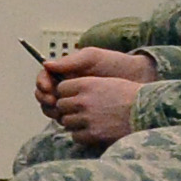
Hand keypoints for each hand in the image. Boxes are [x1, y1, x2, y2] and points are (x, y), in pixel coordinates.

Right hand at [34, 47, 149, 118]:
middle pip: (44, 97)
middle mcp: (67, 90)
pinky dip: (66, 122)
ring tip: (62, 111)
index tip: (48, 88)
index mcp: (65, 74)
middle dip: (44, 99)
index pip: (44, 79)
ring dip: (52, 111)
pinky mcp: (85, 118)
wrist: (139, 80)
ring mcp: (75, 104)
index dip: (42, 84)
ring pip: (53, 111)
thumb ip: (71, 61)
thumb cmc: (117, 64)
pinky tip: (74, 120)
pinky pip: (69, 122)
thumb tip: (46, 64)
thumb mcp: (93, 58)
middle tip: (54, 102)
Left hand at [49, 75, 145, 145]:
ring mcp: (87, 118)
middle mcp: (83, 101)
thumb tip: (65, 91)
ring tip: (89, 121)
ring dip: (75, 123)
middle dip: (69, 109)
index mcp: (86, 84)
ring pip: (66, 122)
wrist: (149, 111)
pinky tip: (93, 131)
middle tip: (82, 111)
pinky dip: (82, 135)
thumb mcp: (106, 83)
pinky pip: (75, 136)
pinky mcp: (94, 134)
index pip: (61, 88)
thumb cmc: (130, 95)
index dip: (68, 93)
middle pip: (61, 105)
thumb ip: (85, 86)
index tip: (76, 97)